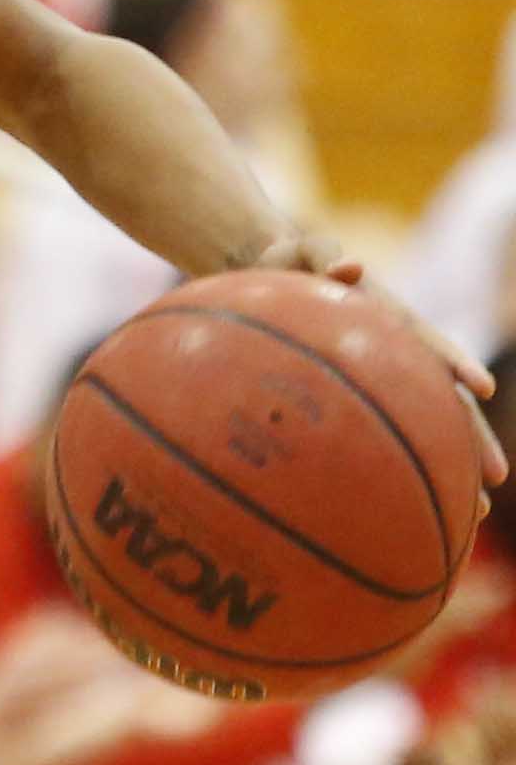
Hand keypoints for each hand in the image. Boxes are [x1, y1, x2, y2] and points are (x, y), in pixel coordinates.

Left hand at [242, 234, 507, 487]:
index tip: (480, 388)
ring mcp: (381, 377)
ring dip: (450, 467)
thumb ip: (322, 253)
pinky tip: (404, 511)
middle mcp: (395, 354)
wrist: (271, 275)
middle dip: (471, 437)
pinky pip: (379, 437)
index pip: (427, 345)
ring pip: (423, 428)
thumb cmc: (289, 262)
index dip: (454, 362)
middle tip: (497, 478)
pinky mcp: (357, 395)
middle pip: (441, 400)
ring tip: (477, 514)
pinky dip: (397, 469)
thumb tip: (349, 267)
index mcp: (388, 320)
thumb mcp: (301, 250)